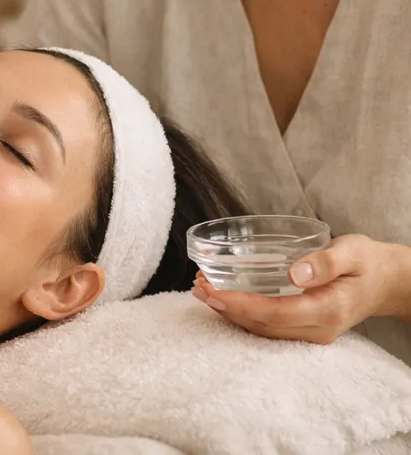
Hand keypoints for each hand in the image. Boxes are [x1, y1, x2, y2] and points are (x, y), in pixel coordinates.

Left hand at [192, 234, 402, 342]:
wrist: (387, 281)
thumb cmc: (368, 261)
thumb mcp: (352, 252)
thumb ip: (325, 262)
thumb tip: (294, 273)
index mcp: (328, 310)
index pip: (274, 313)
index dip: (240, 304)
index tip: (212, 290)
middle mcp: (318, 328)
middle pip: (263, 325)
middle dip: (226, 308)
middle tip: (196, 287)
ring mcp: (313, 332)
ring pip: (263, 329)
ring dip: (230, 313)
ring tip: (201, 291)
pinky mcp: (307, 327)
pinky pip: (270, 326)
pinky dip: (244, 314)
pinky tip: (225, 298)